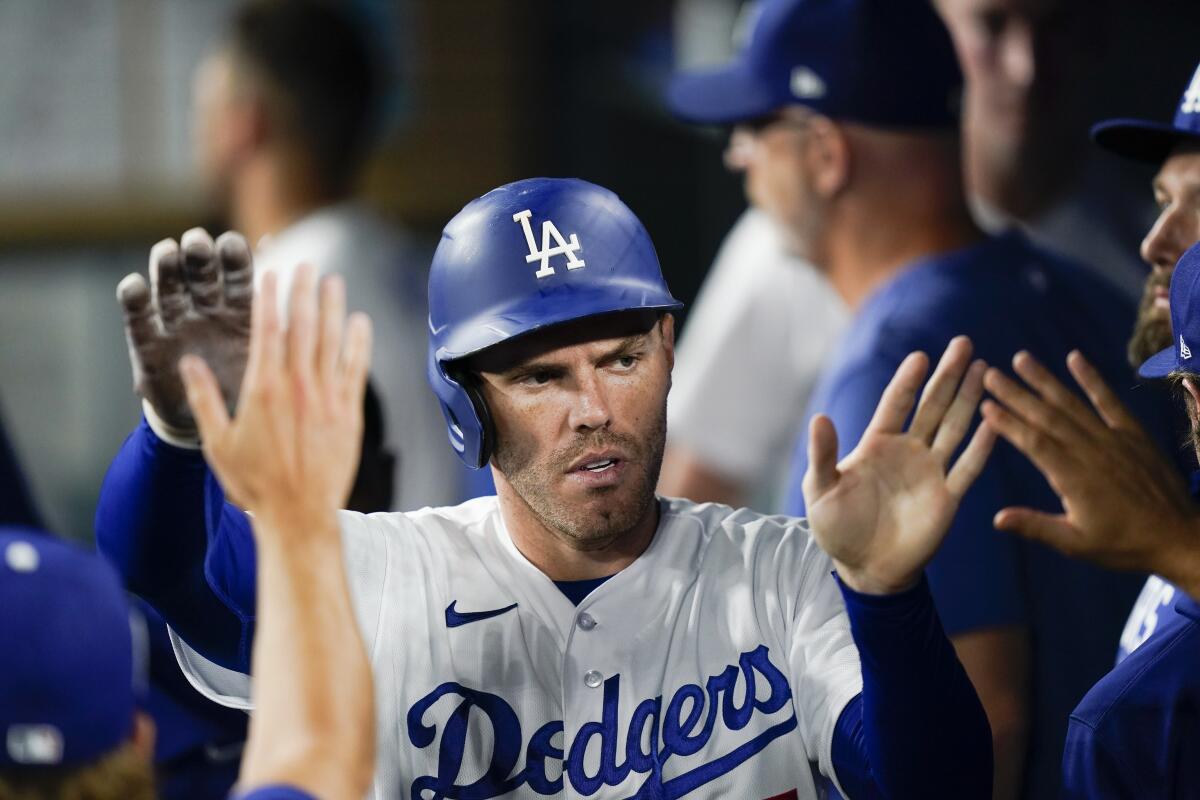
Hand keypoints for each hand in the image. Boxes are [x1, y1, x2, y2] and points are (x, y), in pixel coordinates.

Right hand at [118, 228, 253, 435]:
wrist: (220, 444)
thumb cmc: (250, 405)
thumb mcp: (272, 366)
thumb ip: (272, 327)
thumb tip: (276, 290)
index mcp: (243, 323)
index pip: (241, 284)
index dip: (238, 263)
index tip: (235, 242)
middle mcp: (208, 321)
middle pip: (202, 281)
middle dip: (200, 259)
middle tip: (198, 242)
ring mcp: (177, 335)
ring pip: (170, 296)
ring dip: (167, 272)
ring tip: (166, 252)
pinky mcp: (147, 356)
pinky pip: (138, 327)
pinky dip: (134, 305)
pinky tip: (132, 285)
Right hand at [178, 263, 371, 525]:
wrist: (298, 515)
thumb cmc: (254, 483)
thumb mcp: (218, 443)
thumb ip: (205, 399)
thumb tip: (189, 362)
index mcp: (264, 390)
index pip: (268, 331)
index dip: (270, 299)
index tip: (272, 273)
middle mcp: (298, 387)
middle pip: (304, 327)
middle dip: (305, 292)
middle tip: (307, 264)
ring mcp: (327, 399)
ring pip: (332, 342)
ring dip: (333, 308)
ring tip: (334, 281)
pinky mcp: (349, 414)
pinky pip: (355, 369)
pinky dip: (358, 343)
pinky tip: (360, 322)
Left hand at [803, 336, 995, 593]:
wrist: (864, 568)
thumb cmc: (836, 527)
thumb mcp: (821, 489)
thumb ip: (822, 454)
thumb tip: (819, 418)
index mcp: (877, 444)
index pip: (895, 404)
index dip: (908, 381)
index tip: (921, 356)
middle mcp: (908, 451)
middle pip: (933, 406)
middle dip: (948, 376)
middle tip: (964, 343)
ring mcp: (930, 471)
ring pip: (955, 428)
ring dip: (970, 400)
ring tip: (985, 369)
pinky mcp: (947, 497)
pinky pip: (968, 468)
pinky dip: (983, 446)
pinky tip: (995, 422)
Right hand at [981, 350, 1199, 586]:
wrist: (1179, 537)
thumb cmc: (1123, 544)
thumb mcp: (1076, 544)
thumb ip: (1036, 526)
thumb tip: (997, 518)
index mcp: (1073, 478)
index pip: (1034, 443)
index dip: (1008, 423)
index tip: (985, 404)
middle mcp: (1090, 452)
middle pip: (1047, 417)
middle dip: (1017, 394)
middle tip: (990, 373)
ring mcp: (1113, 439)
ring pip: (1073, 404)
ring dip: (1046, 380)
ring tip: (1021, 358)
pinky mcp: (1133, 434)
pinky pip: (1110, 401)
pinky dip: (1092, 379)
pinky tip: (1075, 358)